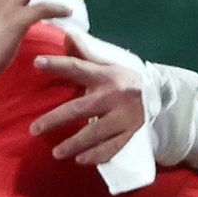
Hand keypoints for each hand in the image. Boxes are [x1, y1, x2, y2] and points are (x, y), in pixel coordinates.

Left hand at [29, 37, 151, 165]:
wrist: (163, 97)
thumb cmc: (126, 80)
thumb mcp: (110, 64)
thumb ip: (87, 54)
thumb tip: (67, 37)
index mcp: (107, 76)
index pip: (78, 68)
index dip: (57, 65)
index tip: (36, 63)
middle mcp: (114, 96)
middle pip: (79, 109)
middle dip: (55, 119)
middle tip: (34, 129)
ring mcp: (124, 117)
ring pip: (93, 133)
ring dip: (73, 144)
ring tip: (56, 153)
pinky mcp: (131, 133)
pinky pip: (111, 148)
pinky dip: (95, 155)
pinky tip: (80, 160)